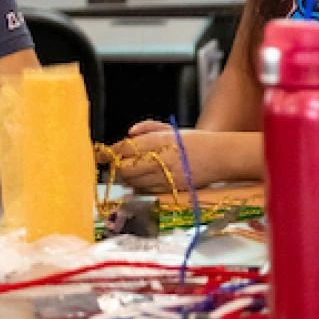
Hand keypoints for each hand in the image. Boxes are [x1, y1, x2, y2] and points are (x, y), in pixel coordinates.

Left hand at [110, 122, 242, 192]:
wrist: (220, 156)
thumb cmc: (193, 140)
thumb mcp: (170, 128)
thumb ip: (147, 128)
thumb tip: (128, 133)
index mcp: (159, 140)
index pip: (126, 148)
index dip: (109, 153)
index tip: (98, 155)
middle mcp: (162, 159)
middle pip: (127, 168)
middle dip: (116, 168)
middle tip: (112, 165)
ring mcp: (168, 176)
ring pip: (135, 182)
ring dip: (127, 179)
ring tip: (128, 172)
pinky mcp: (173, 189)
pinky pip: (148, 191)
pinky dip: (140, 187)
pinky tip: (141, 181)